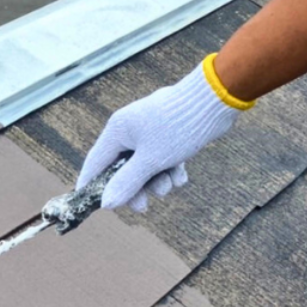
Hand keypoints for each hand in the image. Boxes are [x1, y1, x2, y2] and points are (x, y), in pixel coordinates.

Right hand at [75, 55, 249, 211]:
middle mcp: (129, 130)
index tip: (90, 205)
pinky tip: (181, 176)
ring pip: (144, 167)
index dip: (90, 185)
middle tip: (144, 207)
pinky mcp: (168, 134)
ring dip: (157, 181)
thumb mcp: (151, 161)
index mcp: (117, 131)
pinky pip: (161, 160)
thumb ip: (127, 183)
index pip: (95, 163)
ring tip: (171, 184)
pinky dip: (169, 170)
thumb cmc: (178, 128)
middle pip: (121, 169)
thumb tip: (106, 204)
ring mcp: (149, 132)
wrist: (215, 100)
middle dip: (135, 188)